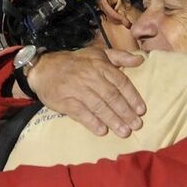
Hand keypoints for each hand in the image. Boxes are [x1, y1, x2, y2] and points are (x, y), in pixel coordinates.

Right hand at [26, 47, 145, 137]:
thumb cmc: (76, 63)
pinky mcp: (65, 101)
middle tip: (136, 125)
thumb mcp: (98, 54)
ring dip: (112, 120)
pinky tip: (102, 131)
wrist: (44, 68)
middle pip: (112, 96)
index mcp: (101, 66)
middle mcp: (90, 77)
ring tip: (124, 131)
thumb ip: (120, 57)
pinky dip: (92, 122)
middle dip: (125, 112)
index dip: (132, 97)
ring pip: (98, 106)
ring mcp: (77, 90)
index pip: (121, 82)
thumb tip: (140, 60)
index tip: (141, 110)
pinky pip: (81, 113)